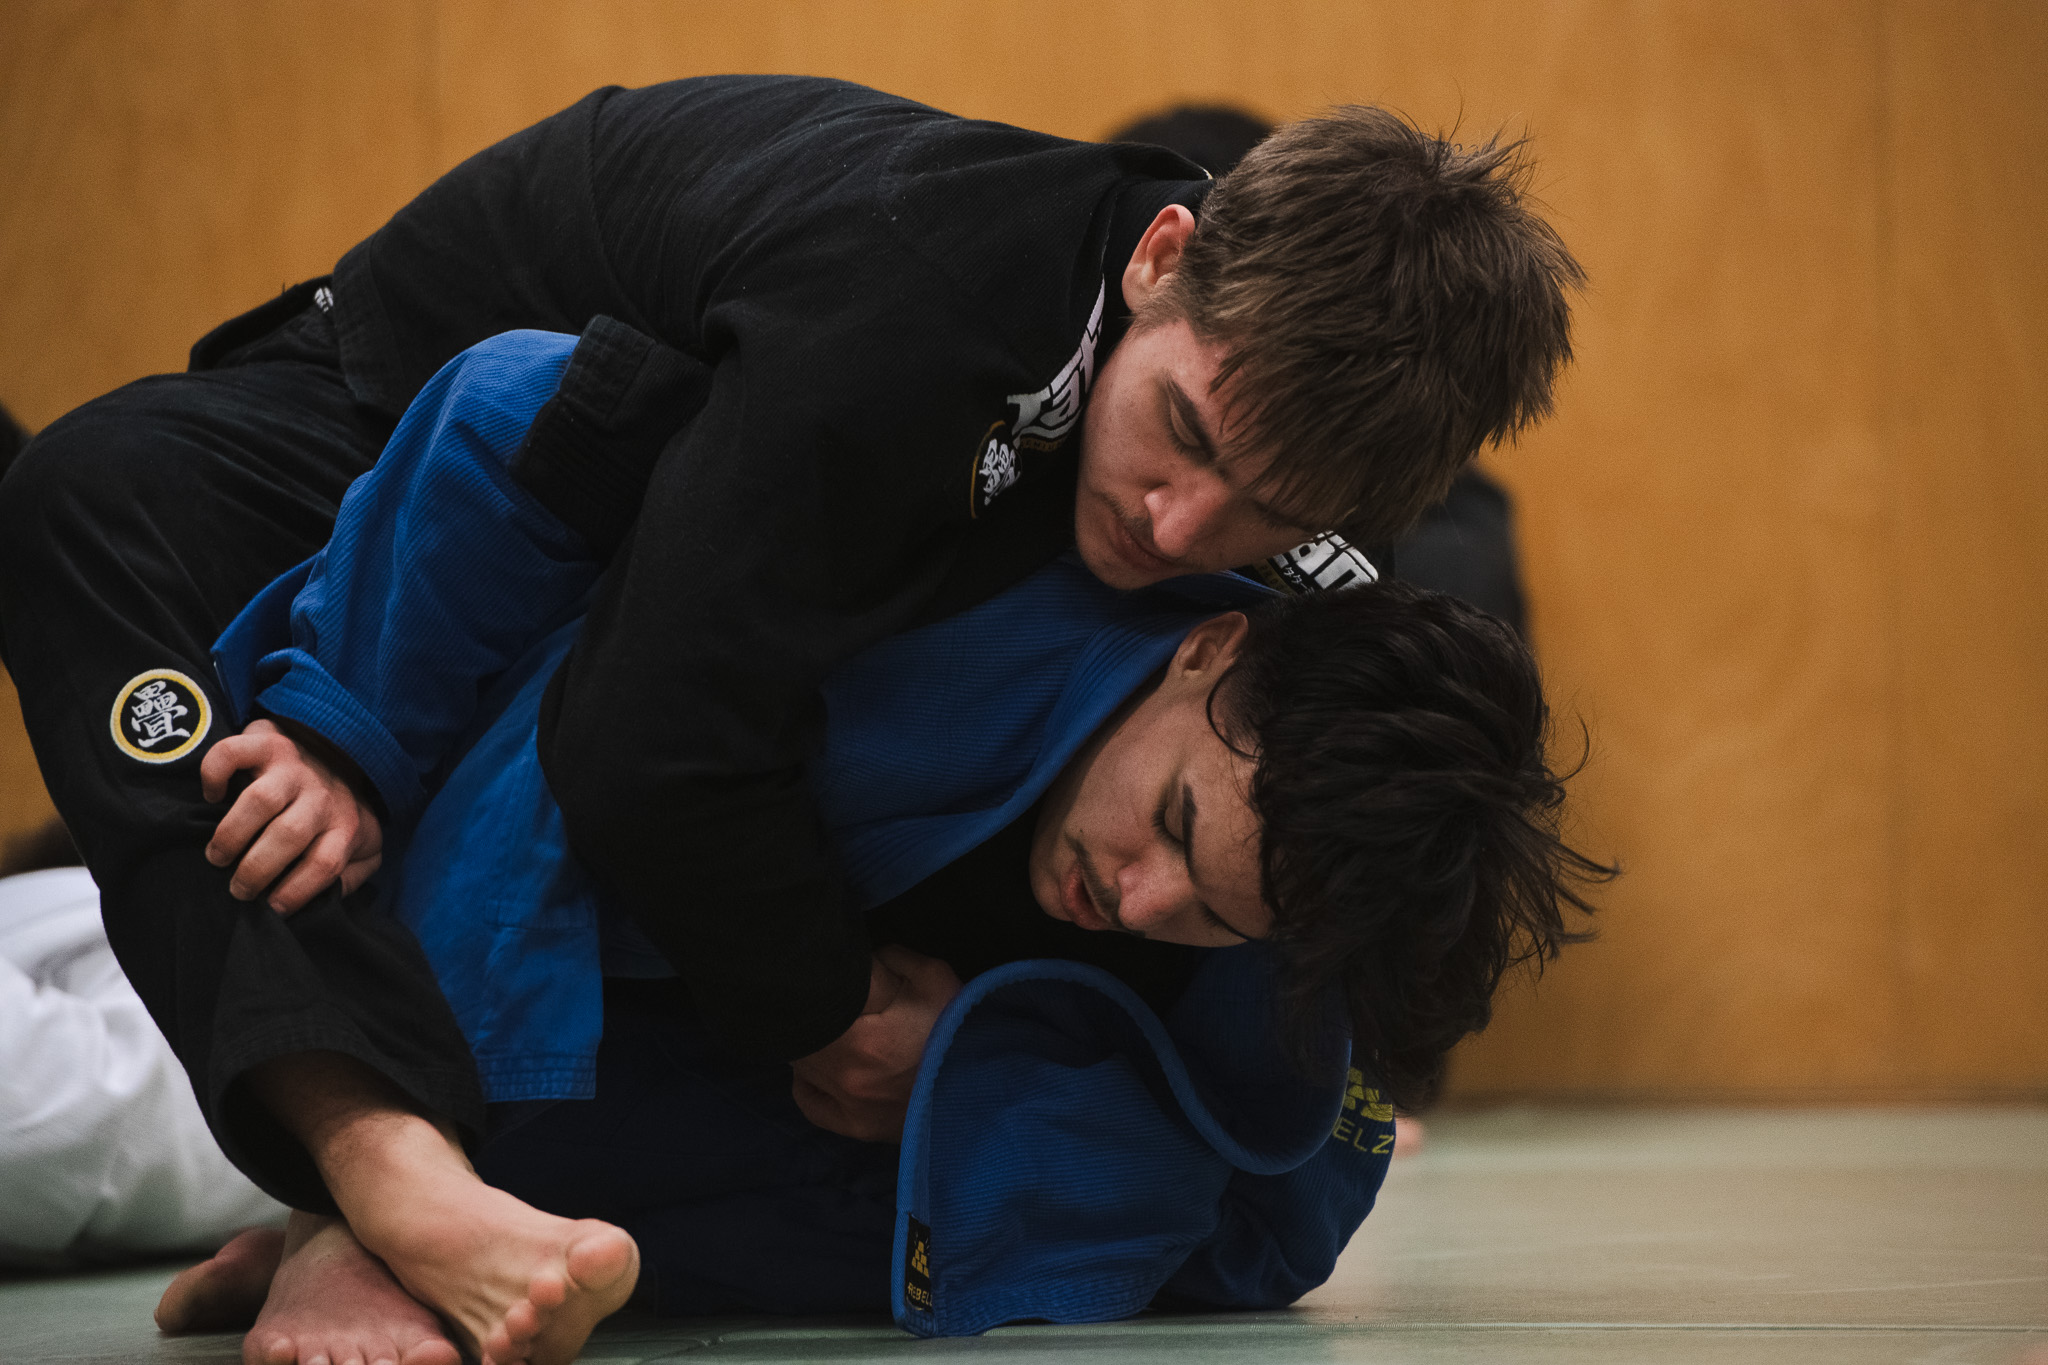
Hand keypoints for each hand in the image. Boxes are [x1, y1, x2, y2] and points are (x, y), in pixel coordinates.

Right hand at [201, 718, 382, 912]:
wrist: (341, 748)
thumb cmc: (342, 809)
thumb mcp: (364, 845)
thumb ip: (354, 874)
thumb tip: (331, 899)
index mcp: (345, 824)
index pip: (324, 864)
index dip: (296, 892)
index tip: (272, 907)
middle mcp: (321, 796)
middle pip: (288, 835)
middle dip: (256, 870)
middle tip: (239, 889)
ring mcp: (293, 766)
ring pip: (260, 800)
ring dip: (232, 834)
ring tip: (218, 857)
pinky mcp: (266, 740)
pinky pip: (232, 752)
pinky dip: (214, 773)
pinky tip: (211, 797)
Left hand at [789, 945, 961, 1142]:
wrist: (989, 1091)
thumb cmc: (962, 1032)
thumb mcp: (936, 979)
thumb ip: (888, 959)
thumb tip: (856, 959)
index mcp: (862, 1039)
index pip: (818, 1001)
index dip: (825, 983)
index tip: (836, 977)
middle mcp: (846, 1077)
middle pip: (804, 1035)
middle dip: (817, 1012)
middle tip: (838, 1002)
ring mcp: (849, 1107)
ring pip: (802, 1065)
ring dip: (812, 1042)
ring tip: (833, 1028)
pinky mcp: (856, 1128)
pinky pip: (811, 1105)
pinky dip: (807, 1083)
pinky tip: (819, 1066)